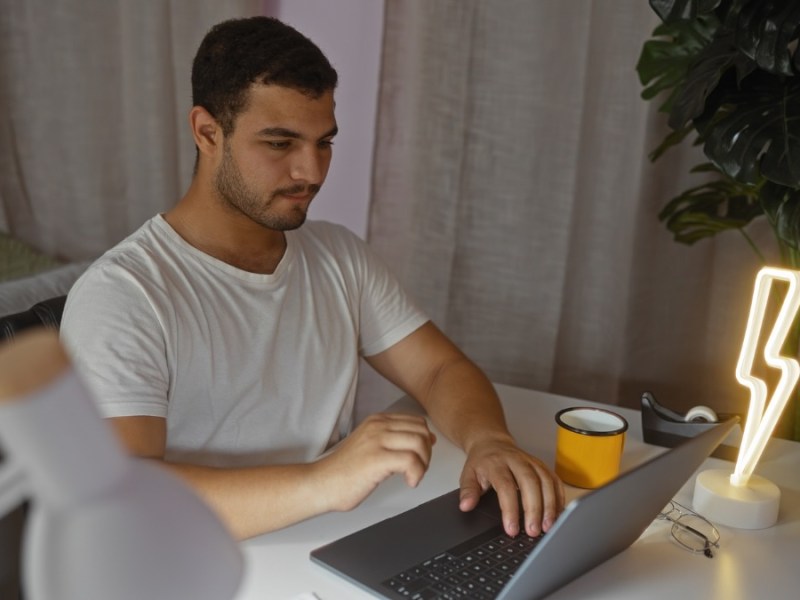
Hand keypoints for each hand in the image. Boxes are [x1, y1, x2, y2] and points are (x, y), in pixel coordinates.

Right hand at [314, 413, 436, 512]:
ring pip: (420, 443)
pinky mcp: (377, 458)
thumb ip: (395, 440)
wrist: (321, 483)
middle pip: (422, 430)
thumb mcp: (371, 446)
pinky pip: (412, 461)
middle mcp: (378, 426)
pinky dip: (417, 474)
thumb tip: (428, 440)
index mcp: (377, 421)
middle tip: (419, 468)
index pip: (417, 421)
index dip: (425, 441)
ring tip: (413, 476)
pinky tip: (409, 482)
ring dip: (424, 463)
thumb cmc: (345, 471)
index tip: (420, 457)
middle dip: (427, 451)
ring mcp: (377, 440)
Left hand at [458, 436, 564, 536]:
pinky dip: (559, 497)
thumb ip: (468, 491)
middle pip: (530, 483)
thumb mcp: (468, 474)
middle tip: (533, 531)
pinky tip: (557, 514)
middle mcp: (517, 460)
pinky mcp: (542, 465)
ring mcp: (531, 462)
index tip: (511, 529)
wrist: (491, 443)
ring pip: (546, 481)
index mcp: (497, 463)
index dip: (510, 509)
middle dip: (534, 509)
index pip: (506, 486)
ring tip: (548, 527)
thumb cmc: (482, 462)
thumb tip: (466, 506)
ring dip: (550, 505)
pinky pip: (554, 480)